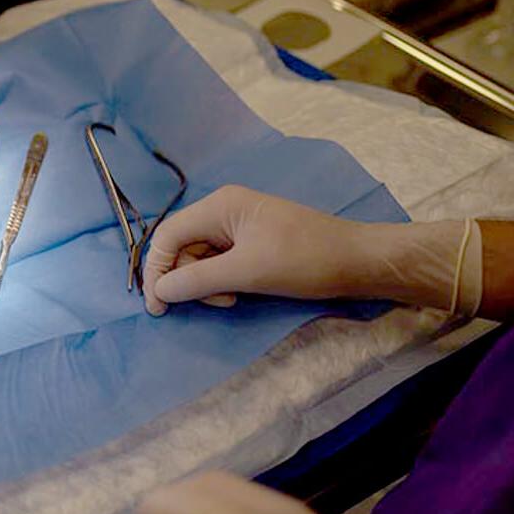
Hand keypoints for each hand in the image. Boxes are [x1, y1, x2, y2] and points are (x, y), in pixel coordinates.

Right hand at [141, 183, 484, 317]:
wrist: (357, 262)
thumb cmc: (304, 260)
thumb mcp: (247, 272)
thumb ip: (197, 280)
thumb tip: (160, 290)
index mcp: (219, 206)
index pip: (167, 235)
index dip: (156, 271)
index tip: (157, 307)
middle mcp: (223, 210)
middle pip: (181, 247)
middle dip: (187, 278)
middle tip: (213, 302)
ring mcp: (237, 226)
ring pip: (198, 258)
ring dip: (205, 284)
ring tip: (231, 299)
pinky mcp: (250, 242)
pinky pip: (218, 262)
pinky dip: (221, 282)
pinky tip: (238, 293)